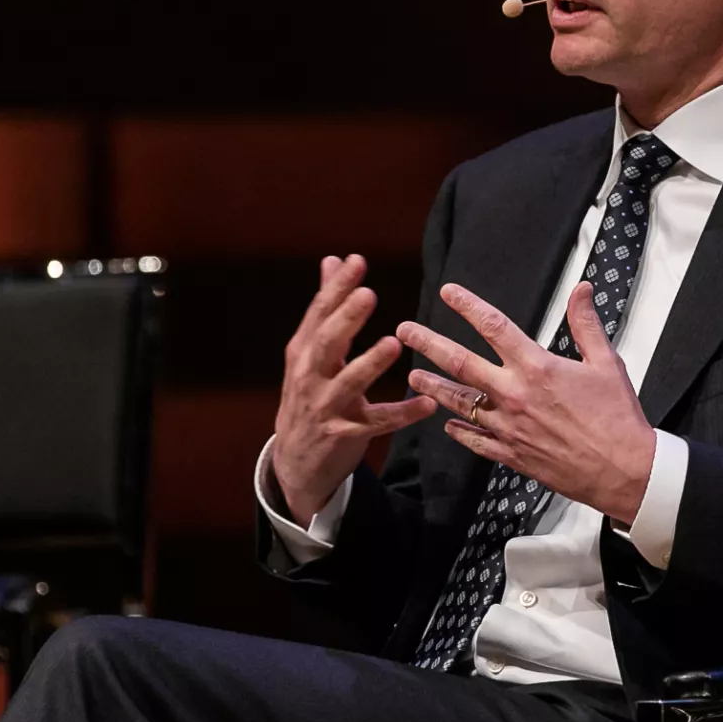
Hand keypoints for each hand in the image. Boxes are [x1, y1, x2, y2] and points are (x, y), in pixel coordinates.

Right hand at [271, 254, 438, 522]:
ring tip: (393, 342)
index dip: (336, 287)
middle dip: (346, 319)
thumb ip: (326, 308)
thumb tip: (332, 260)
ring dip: (370, 364)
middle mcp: (309, 377)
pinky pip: (376, 423)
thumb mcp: (309, 353)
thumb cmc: (308, 394)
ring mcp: (326, 407)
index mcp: (303, 352)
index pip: (319, 314)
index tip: (357, 260)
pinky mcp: (345, 435)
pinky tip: (427, 405)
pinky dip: (402, 414)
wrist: (295, 462)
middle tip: (368, 293)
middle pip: (327, 344)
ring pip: (348, 384)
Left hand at [397, 282, 658, 525]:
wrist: (623, 470)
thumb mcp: (607, 363)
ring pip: (460, 404)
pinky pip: (476, 441)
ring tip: (412, 377)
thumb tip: (582, 290)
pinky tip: (447, 425)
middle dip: (429, 344)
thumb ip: (586, 324)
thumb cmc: (617, 417)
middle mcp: (515, 395)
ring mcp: (509, 427)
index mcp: (537, 367)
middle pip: (461, 364)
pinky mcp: (512, 455)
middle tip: (404, 331)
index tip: (447, 293)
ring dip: (433, 388)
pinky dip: (459, 432)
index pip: (494, 327)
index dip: (468, 306)